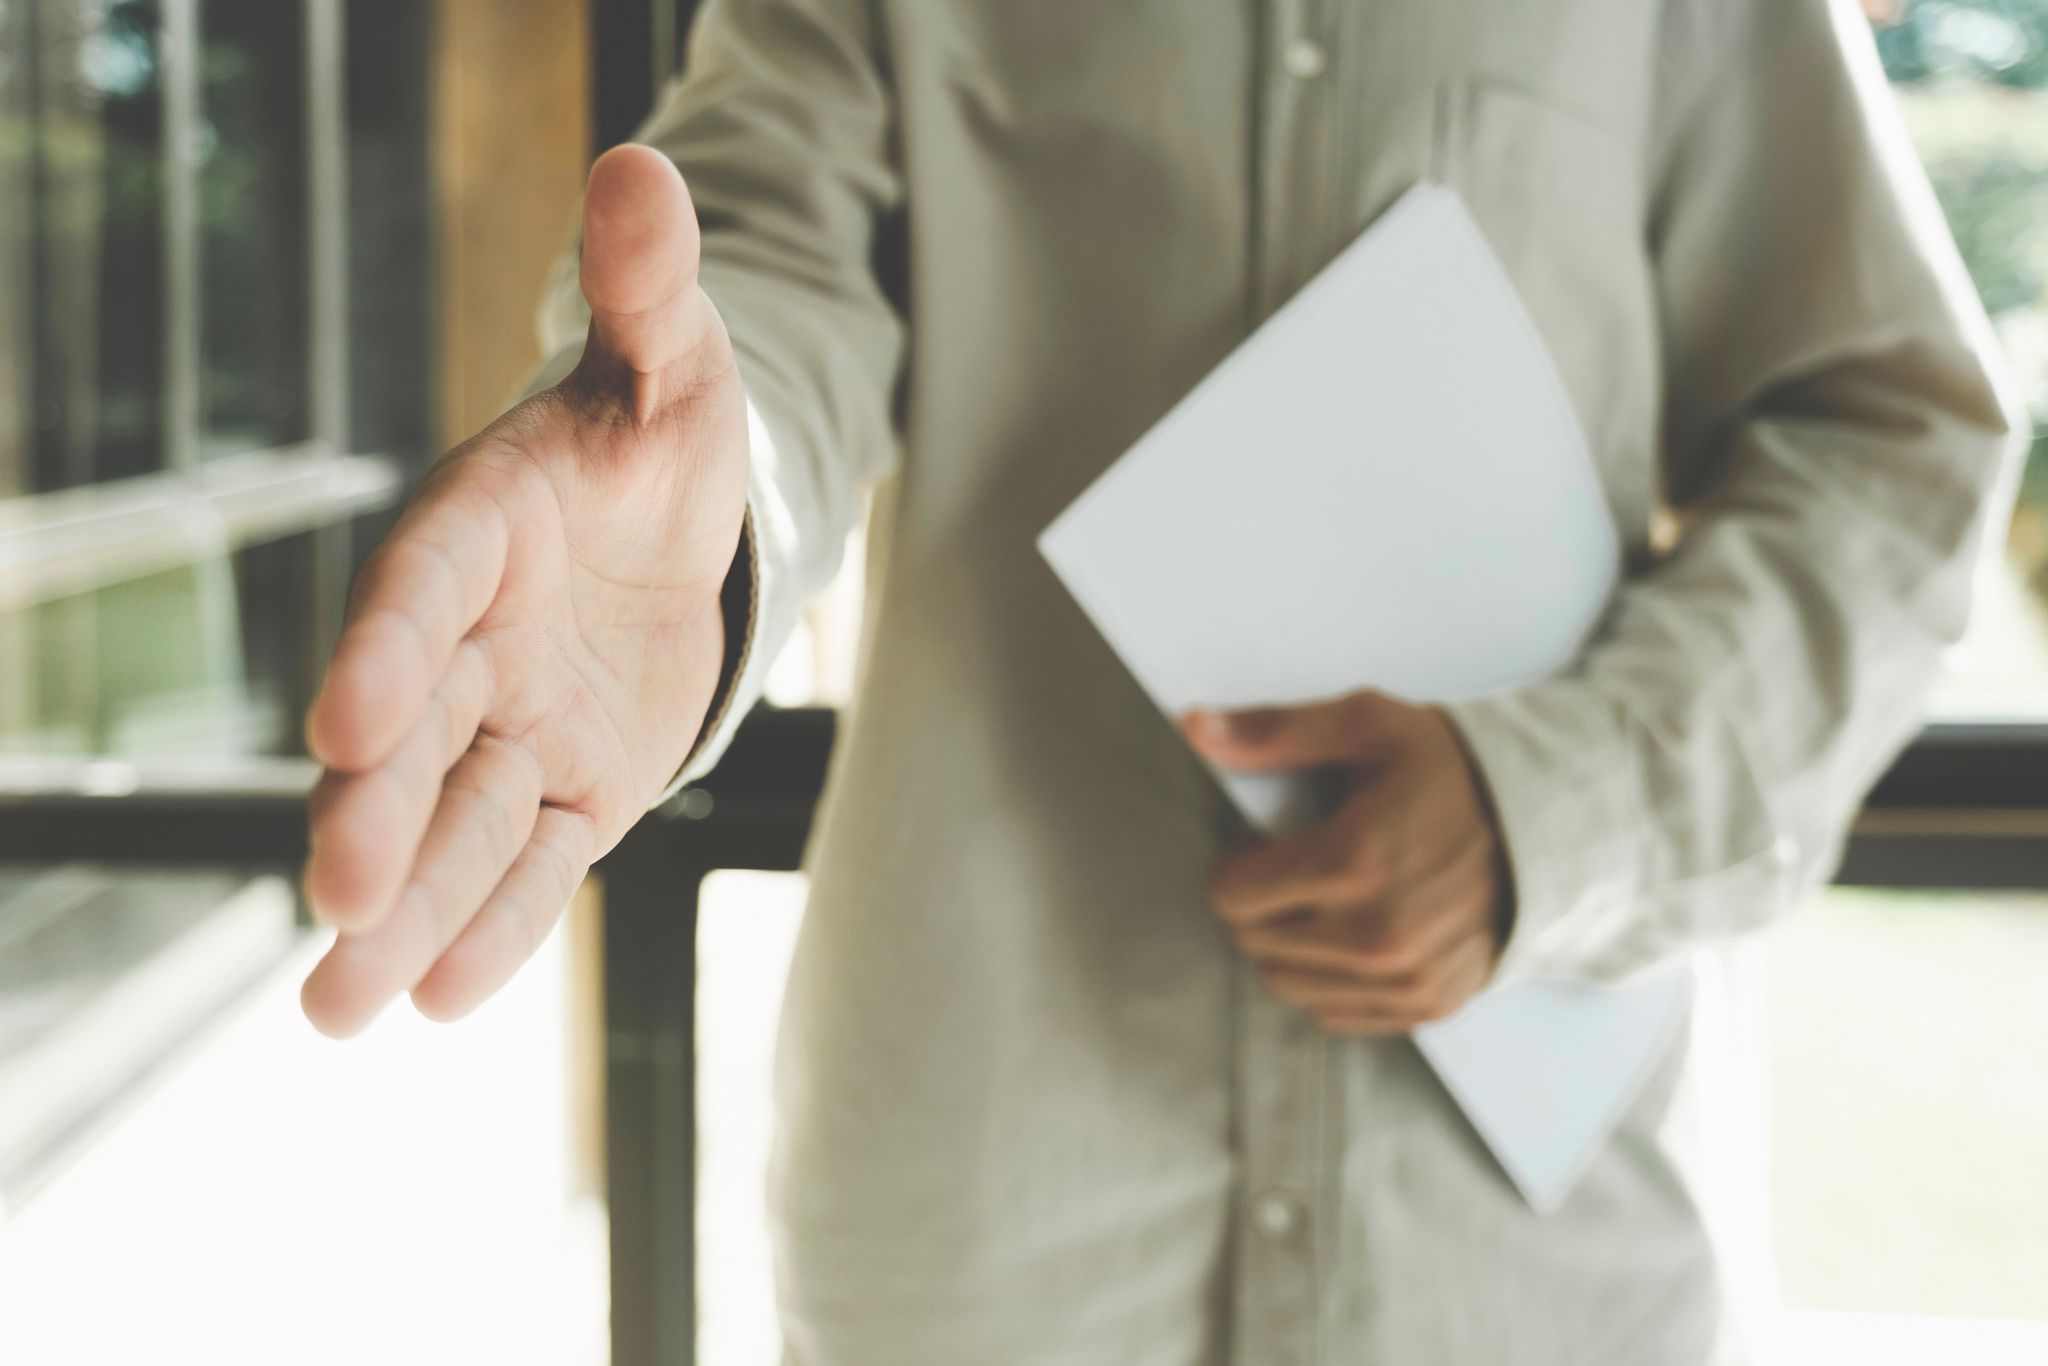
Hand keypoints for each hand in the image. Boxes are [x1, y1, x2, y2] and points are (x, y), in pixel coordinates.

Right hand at [299, 145, 747, 1036]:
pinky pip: (530, 862)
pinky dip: (497, 926)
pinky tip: (441, 1002)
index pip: (423, 585)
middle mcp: (475, 638)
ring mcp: (515, 722)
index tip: (349, 717)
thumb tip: (645, 163)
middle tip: (335, 898)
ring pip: (457, 819)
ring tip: (340, 1012)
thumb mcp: (677, 358)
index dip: (388, 646)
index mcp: (482, 524)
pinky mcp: (569, 787)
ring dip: (408, 908)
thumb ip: (650, 286)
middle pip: (418, 730)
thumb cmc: (662, 432)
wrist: (678, 521)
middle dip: (380, 810)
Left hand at [1184, 691, 1511, 1034]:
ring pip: (1287, 985)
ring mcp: (1404, 978)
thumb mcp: (1368, 726)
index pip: (1232, 896)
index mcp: (1353, 863)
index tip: (1273, 845)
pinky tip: (1359, 932)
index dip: (1242, 864)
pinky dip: (1330, 980)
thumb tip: (1196, 728)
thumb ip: (1275, 732)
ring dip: (1292, 946)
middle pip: (1255, 943)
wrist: (1552, 822)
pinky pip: (1333, 1013)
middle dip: (1264, 904)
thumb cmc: (1455, 770)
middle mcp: (1375, 934)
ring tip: (1333, 900)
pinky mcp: (1426, 1004)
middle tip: (1304, 868)